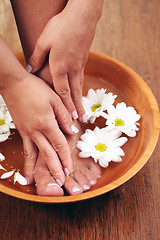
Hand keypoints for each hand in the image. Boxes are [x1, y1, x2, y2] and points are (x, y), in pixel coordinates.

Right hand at [2, 71, 78, 185]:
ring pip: (33, 155)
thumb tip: (73, 131)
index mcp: (47, 123)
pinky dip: (27, 160)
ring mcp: (26, 132)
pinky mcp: (21, 130)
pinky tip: (28, 167)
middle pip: (47, 154)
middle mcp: (36, 131)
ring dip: (38, 169)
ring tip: (37, 181)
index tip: (70, 169)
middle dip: (55, 168)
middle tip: (60, 182)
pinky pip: (26, 148)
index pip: (59, 145)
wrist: (13, 83)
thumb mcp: (55, 99)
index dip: (66, 158)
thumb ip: (65, 116)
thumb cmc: (35, 88)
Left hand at [26, 8, 96, 121]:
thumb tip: (29, 68)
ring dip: (81, 101)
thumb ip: (37, 57)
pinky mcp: (83, 59)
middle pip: (74, 93)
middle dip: (78, 108)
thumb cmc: (62, 27)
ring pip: (80, 87)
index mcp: (60, 66)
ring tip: (85, 112)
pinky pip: (81, 77)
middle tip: (82, 121)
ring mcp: (79, 65)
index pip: (63, 91)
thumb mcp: (44, 40)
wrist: (82, 16)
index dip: (66, 106)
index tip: (70, 118)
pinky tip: (81, 91)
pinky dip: (81, 88)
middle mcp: (71, 69)